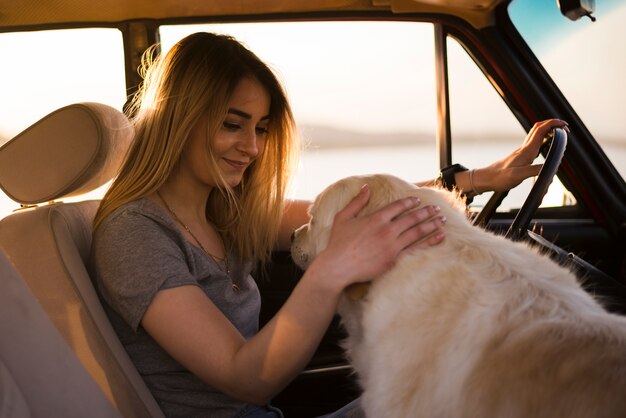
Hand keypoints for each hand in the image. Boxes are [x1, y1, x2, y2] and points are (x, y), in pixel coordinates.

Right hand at [312, 185, 445, 287]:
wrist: (338, 267)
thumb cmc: (338, 242)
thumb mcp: (343, 217)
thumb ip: (356, 202)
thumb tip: (366, 187)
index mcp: (376, 218)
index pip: (398, 206)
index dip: (409, 202)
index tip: (418, 200)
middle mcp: (387, 230)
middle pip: (412, 218)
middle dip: (426, 212)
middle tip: (437, 208)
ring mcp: (392, 245)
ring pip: (417, 232)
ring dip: (431, 224)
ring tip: (442, 220)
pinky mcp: (394, 259)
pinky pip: (416, 249)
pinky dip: (430, 242)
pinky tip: (440, 237)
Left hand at [472, 118, 568, 192]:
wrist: (486, 179)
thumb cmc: (499, 177)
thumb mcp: (518, 176)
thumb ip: (534, 171)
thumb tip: (550, 169)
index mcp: (526, 151)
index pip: (541, 131)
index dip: (553, 124)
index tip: (564, 125)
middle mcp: (524, 148)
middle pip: (538, 128)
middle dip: (552, 124)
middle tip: (564, 128)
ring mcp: (522, 152)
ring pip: (535, 135)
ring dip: (547, 131)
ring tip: (558, 135)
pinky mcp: (520, 157)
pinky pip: (533, 143)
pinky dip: (542, 140)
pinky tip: (545, 147)